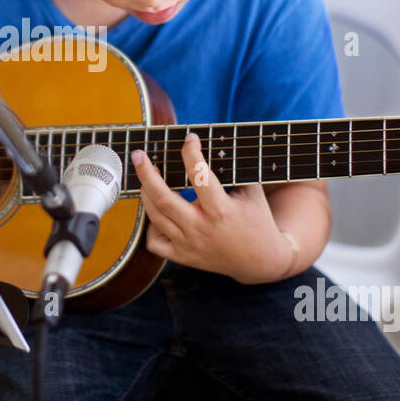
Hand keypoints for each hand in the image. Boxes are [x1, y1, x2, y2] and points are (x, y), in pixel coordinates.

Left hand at [131, 132, 295, 283]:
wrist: (260, 261)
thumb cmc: (257, 220)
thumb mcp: (251, 191)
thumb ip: (232, 170)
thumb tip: (209, 146)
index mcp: (221, 210)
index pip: (199, 175)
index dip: (191, 152)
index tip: (189, 139)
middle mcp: (201, 228)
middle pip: (162, 198)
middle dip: (146, 173)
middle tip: (139, 155)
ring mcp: (189, 244)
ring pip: (155, 216)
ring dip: (145, 192)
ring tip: (147, 178)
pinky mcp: (183, 257)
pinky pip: (154, 242)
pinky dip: (150, 226)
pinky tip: (157, 212)